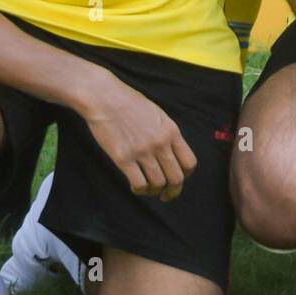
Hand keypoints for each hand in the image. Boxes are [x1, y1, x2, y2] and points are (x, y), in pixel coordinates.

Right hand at [80, 74, 197, 200]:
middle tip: (166, 195)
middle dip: (173, 191)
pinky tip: (135, 186)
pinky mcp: (123, 158)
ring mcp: (142, 151)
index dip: (185, 175)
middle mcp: (160, 143)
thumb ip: (167, 134)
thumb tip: (172, 154)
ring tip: (148, 189)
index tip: (178, 179)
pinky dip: (139, 190)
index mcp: (172, 132)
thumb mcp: (158, 115)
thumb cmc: (130, 104)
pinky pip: (139, 183)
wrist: (105, 98)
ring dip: (154, 191)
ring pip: (158, 183)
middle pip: (176, 178)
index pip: (189, 163)